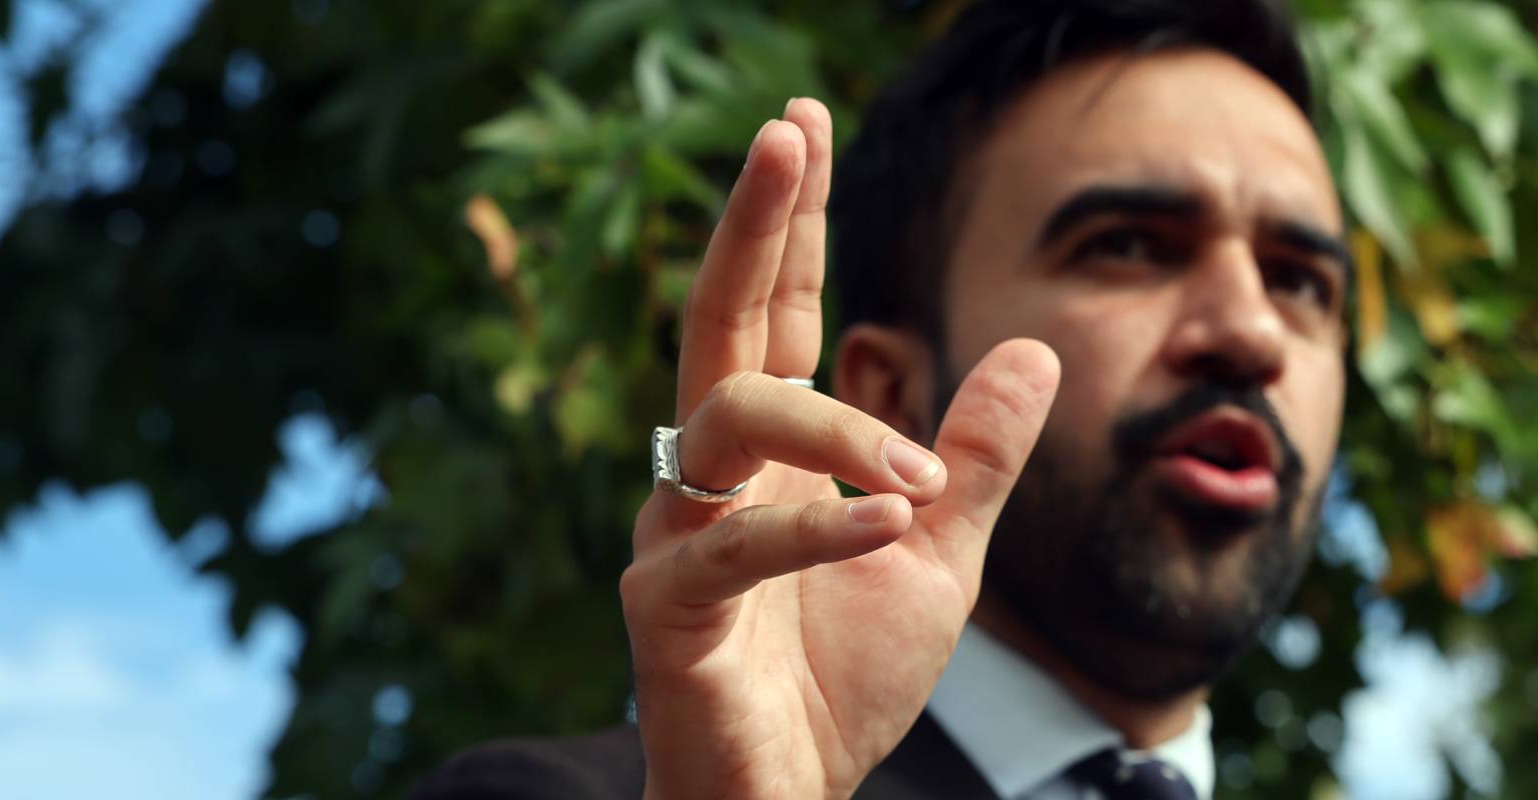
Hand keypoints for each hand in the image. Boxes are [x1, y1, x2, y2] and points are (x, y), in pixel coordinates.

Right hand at [620, 98, 1060, 798]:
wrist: (787, 796)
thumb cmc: (843, 680)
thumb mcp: (938, 555)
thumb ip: (976, 458)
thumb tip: (1031, 346)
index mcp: (772, 456)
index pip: (779, 315)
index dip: (792, 223)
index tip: (803, 124)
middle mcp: (709, 476)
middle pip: (721, 323)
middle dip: (755, 225)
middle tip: (785, 132)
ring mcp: (676, 536)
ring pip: (731, 424)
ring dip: (837, 429)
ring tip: (919, 477)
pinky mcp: (665, 613)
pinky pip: (732, 547)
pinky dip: (815, 528)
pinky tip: (892, 517)